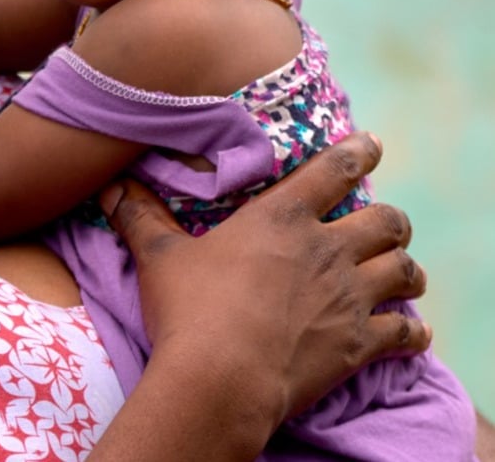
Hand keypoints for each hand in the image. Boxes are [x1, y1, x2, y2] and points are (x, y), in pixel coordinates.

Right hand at [104, 132, 427, 430]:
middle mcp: (325, 250)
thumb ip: (141, 218)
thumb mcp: (160, 258)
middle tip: (384, 223)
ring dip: (406, 269)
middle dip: (391, 220)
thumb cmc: (190, 311)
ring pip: (405, 271)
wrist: (220, 380)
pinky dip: (413, 331)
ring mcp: (348, 298)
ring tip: (401, 271)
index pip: (334, 170)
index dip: (359, 152)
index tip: (373, 144)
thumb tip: (111, 188)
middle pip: (387, 221)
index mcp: (281, 218)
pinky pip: (407, 332)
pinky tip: (409, 331)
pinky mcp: (360, 344)